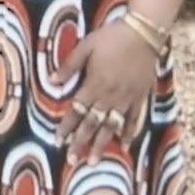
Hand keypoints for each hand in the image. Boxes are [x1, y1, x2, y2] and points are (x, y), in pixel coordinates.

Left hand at [58, 19, 158, 161]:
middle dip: (81, 143)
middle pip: (93, 124)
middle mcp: (110, 96)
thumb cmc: (111, 37)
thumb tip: (51, 81)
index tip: (58, 141)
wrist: (143, 33)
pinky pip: (134, 119)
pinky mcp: (140, 96)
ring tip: (94, 161)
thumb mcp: (86, 47)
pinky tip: (125, 145)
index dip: (67, 126)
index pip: (77, 110)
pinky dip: (129, 133)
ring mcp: (127, 98)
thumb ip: (69, 66)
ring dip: (102, 145)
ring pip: (112, 126)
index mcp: (94, 84)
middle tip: (72, 161)